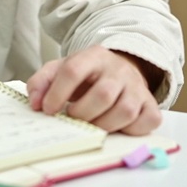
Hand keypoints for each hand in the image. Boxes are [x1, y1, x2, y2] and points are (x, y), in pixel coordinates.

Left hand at [26, 46, 162, 134]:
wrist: (118, 70)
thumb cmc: (86, 75)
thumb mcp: (60, 70)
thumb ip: (41, 82)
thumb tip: (35, 104)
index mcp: (94, 56)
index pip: (73, 71)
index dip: (57, 93)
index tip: (47, 110)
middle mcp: (119, 70)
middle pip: (102, 95)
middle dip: (82, 113)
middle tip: (73, 117)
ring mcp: (138, 87)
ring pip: (124, 111)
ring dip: (103, 125)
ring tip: (91, 124)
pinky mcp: (151, 105)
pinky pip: (146, 122)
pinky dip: (129, 130)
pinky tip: (115, 126)